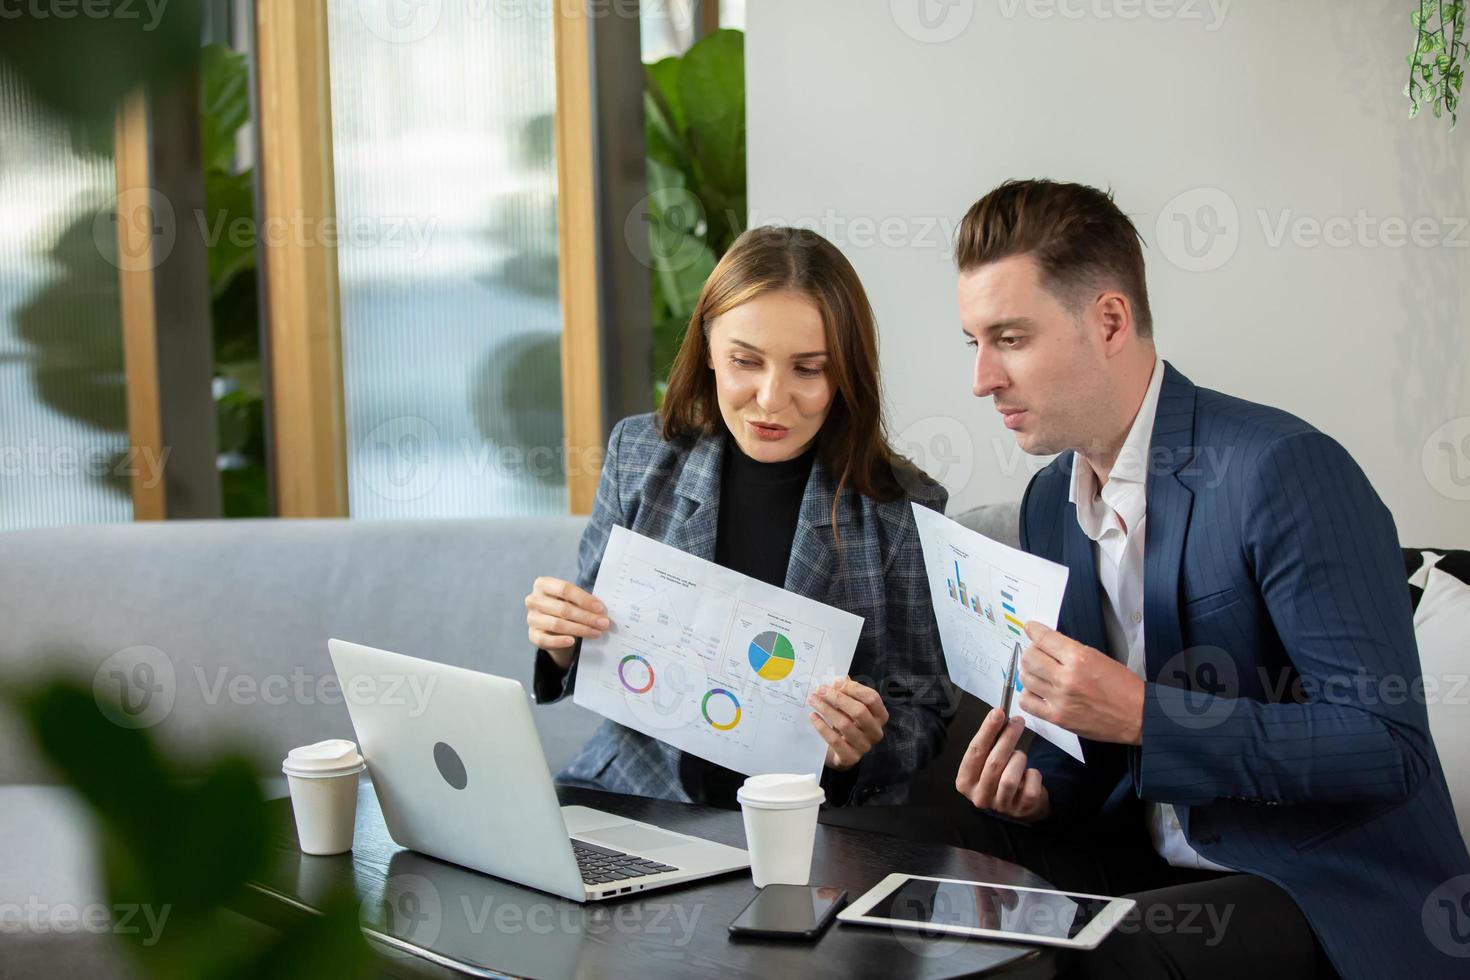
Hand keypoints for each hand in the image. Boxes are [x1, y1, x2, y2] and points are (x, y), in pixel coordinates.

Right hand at [524, 576, 610, 669]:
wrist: (553, 624)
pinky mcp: (532, 634)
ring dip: (580, 629)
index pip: (565, 589)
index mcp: (543, 584)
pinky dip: (559, 641)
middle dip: (586, 617)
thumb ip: (584, 601)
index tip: (601, 608)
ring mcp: (531, 618)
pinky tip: (572, 641)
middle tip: (603, 623)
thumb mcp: (573, 598)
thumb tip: (603, 612)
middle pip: (563, 608)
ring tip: (596, 632)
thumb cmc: (566, 605)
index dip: (584, 599)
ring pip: (557, 624)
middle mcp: (534, 600)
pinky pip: (545, 640)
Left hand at [807, 677, 888, 769]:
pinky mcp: (850, 757)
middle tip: (820, 690)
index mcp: (880, 715)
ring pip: (845, 724)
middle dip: (837, 698)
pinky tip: (813, 716)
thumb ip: (847, 692)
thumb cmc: (848, 722)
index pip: (872, 698)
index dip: (853, 688)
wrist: (841, 752)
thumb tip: (838, 680)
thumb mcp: (850, 706)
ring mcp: (864, 746)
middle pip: (859, 711)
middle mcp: (875, 731)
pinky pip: (834, 740)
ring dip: (826, 709)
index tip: (835, 682)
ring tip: (813, 700)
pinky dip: (822, 727)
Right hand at [955, 708, 1049, 822]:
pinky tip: (1029, 773)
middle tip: (1017, 722)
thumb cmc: (1000, 774)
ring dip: (1019, 759)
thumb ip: (989, 743)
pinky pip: (1030, 786)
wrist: (1019, 802)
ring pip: (1010, 777)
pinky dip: (1033, 774)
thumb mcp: (987, 760)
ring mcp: (1000, 806)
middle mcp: (979, 797)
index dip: (987, 731)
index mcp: (965, 781)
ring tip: (1020, 756)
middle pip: (993, 763)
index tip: (998, 712)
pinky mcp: (1021, 810)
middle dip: (1007, 738)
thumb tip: (998, 716)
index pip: (975, 752)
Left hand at [1017, 621, 1143, 744]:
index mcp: (1079, 658)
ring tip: (1038, 673)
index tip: (1031, 629)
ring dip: (1028, 672)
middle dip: (1031, 652)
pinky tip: (1037, 692)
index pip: (1044, 638)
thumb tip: (1048, 643)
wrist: (1137, 715)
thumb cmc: (1123, 688)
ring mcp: (1060, 699)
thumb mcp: (1098, 657)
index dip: (1034, 630)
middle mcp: (1066, 678)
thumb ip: (1070, 650)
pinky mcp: (1058, 717)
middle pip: (1030, 657)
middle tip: (1037, 654)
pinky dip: (1028, 695)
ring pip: (1025, 678)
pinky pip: (1027, 702)